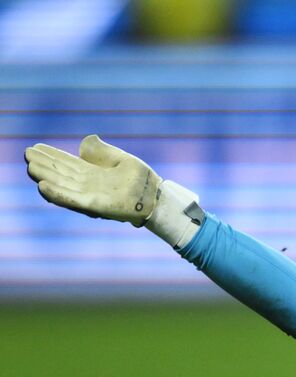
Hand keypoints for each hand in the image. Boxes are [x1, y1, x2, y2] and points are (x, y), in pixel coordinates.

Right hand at [24, 134, 160, 225]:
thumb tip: (85, 141)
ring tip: (30, 167)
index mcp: (94, 174)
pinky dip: (58, 194)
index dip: (52, 156)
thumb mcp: (122, 160)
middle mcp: (90, 185)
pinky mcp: (96, 206)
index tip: (36, 147)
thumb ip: (103, 152)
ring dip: (46, 177)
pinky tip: (42, 187)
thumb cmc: (143, 180)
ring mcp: (91, 196)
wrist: (157, 197)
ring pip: (63, 186)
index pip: (68, 164)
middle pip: (62, 174)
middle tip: (27, 154)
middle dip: (45, 165)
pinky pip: (73, 200)